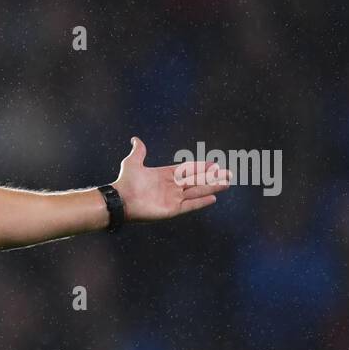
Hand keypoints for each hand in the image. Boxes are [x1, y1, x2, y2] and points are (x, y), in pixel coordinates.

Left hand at [111, 137, 229, 222]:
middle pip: (196, 180)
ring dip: (212, 187)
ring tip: (226, 183)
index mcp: (165, 175)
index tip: (214, 164)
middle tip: (228, 174)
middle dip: (212, 177)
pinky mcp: (172, 210)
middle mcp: (171, 187)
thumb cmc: (125, 182)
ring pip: (197, 191)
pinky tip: (213, 198)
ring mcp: (172, 199)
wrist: (120, 200)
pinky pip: (190, 205)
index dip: (201, 167)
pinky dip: (201, 202)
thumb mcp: (132, 163)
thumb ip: (139, 152)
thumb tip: (136, 139)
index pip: (188, 170)